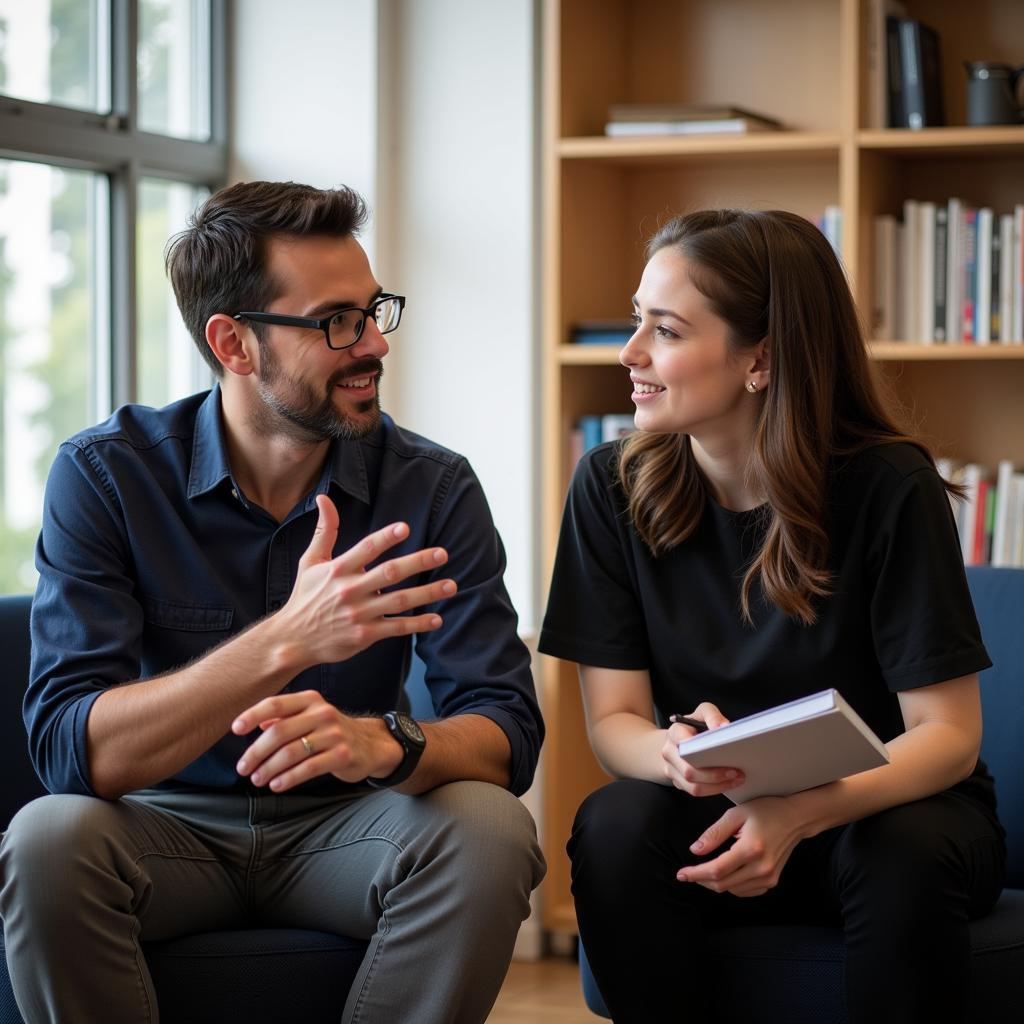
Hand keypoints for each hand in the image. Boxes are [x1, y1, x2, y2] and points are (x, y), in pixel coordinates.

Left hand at [232, 690, 400, 791]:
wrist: (370, 744)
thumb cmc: (331, 731)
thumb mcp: (309, 716)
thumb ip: (284, 716)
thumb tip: (255, 722)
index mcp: (310, 700)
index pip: (275, 704)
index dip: (252, 715)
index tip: (235, 729)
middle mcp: (322, 713)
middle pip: (279, 732)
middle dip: (256, 752)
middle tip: (243, 768)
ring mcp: (334, 734)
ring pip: (291, 752)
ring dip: (269, 769)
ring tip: (257, 779)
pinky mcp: (342, 755)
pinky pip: (308, 768)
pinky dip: (288, 779)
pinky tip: (276, 785)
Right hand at [278, 494, 456, 668]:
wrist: (293, 639)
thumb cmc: (306, 596)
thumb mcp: (310, 561)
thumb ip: (325, 530)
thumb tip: (324, 498)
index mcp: (338, 569)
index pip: (365, 549)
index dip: (385, 538)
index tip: (405, 528)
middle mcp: (350, 590)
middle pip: (389, 573)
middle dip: (417, 562)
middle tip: (442, 554)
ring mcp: (360, 614)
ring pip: (399, 601)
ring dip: (427, 593)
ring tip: (451, 585)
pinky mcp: (365, 635)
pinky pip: (396, 628)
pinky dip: (417, 624)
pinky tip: (437, 618)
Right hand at [660, 702, 744, 796]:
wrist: (676, 741)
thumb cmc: (693, 726)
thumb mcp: (702, 713)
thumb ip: (712, 715)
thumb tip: (724, 726)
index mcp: (674, 733)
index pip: (683, 742)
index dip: (700, 749)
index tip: (724, 750)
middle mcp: (669, 753)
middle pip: (689, 771)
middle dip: (715, 775)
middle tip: (737, 772)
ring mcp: (672, 771)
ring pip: (693, 787)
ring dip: (717, 786)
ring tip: (737, 779)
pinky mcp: (679, 783)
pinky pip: (696, 792)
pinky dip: (714, 790)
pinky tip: (729, 783)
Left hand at [676, 796, 806, 896]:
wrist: (795, 818)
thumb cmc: (765, 811)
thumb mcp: (736, 814)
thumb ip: (714, 833)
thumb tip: (695, 851)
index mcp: (750, 849)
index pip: (716, 870)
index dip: (696, 874)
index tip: (681, 874)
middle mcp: (761, 867)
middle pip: (723, 884)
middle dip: (701, 881)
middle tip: (688, 874)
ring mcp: (769, 877)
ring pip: (733, 890)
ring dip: (715, 884)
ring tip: (703, 871)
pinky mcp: (772, 881)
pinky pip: (745, 891)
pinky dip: (730, 886)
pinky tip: (724, 875)